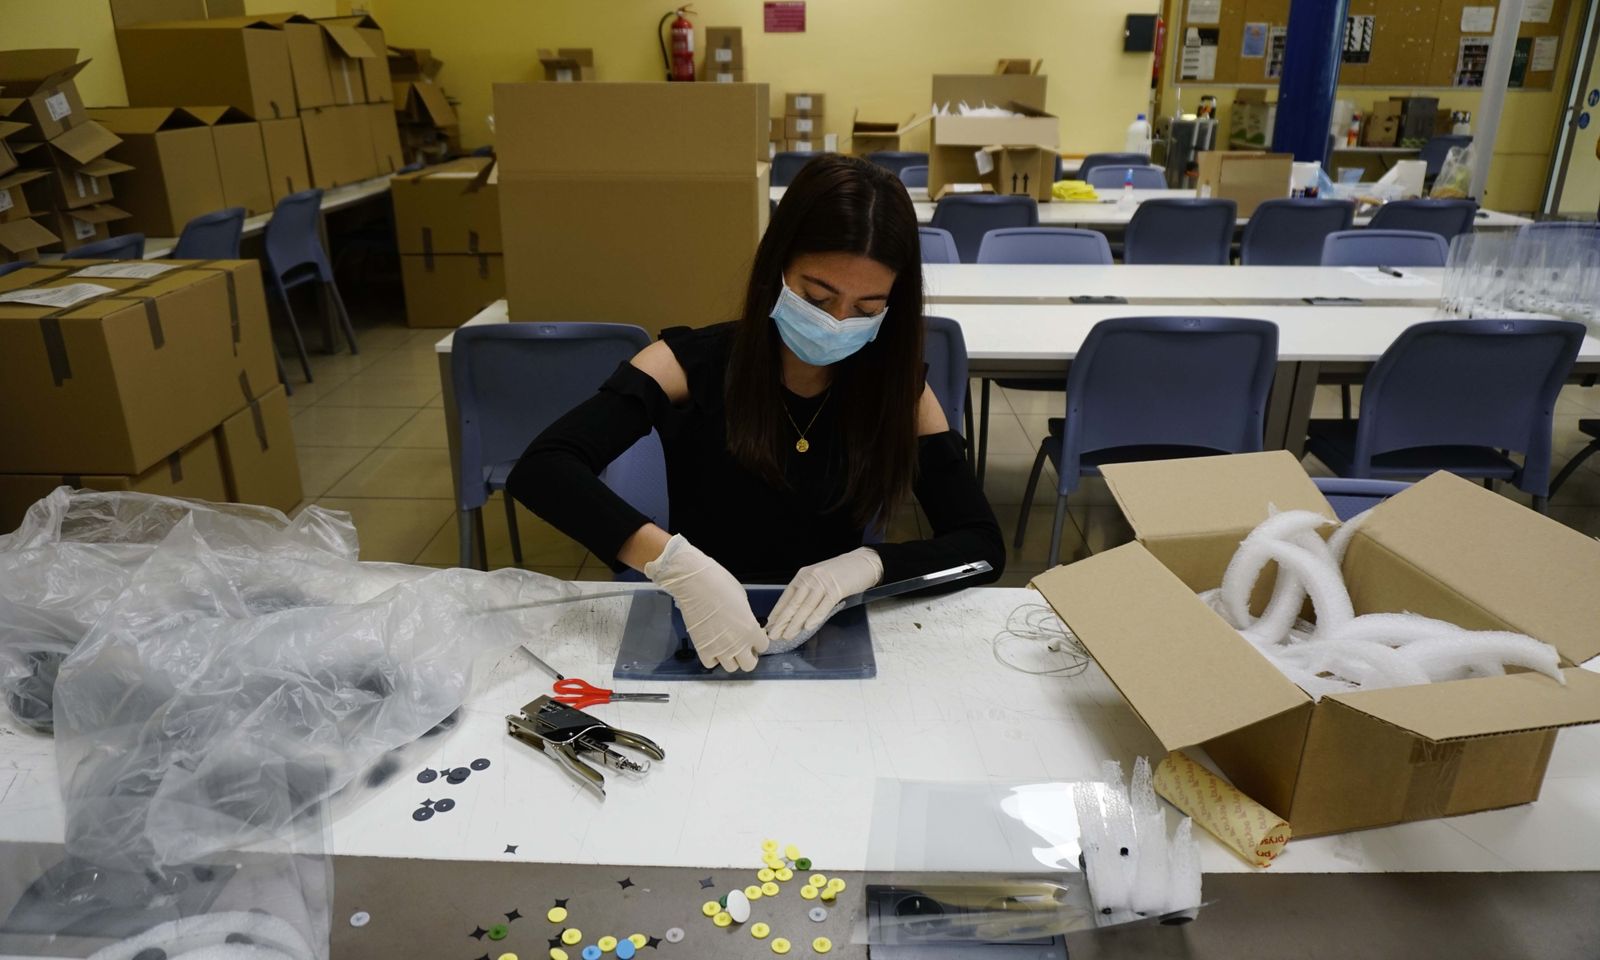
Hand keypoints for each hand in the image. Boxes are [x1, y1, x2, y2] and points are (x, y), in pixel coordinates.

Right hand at [644, 534, 768, 671]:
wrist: (696, 584)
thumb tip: (744, 624)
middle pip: (749, 665)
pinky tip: (712, 647)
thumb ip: (747, 618)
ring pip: (731, 668)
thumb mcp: (743, 600)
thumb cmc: (721, 584)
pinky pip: (711, 664)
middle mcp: (738, 644)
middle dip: (748, 656)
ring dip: (731, 659)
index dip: (758, 641)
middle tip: (743, 646)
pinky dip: (713, 658)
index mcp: (751, 630)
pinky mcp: (702, 649)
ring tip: (726, 647)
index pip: (763, 646)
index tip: (754, 636)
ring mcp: (720, 649)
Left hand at [765, 547, 883, 644]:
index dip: (777, 613)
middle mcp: (810, 578)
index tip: (769, 626)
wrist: (862, 563)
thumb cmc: (840, 573)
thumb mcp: (818, 579)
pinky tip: (808, 627)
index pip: (786, 597)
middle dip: (782, 621)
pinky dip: (815, 617)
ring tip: (787, 635)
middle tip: (773, 635)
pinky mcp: (836, 589)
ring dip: (795, 623)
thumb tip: (793, 613)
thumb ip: (806, 592)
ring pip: (806, 606)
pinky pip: (823, 605)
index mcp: (803, 576)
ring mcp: (823, 583)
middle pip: (793, 603)